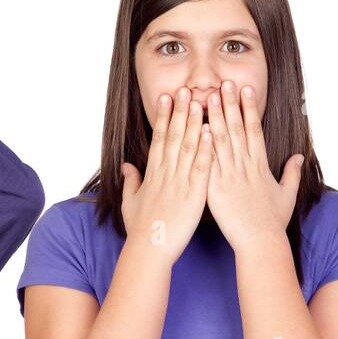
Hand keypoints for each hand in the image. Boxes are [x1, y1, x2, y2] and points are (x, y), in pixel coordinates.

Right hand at [119, 87, 213, 263]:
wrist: (149, 249)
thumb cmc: (140, 229)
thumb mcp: (130, 202)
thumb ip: (130, 181)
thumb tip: (126, 165)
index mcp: (153, 173)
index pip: (159, 138)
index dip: (163, 116)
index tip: (167, 98)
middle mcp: (166, 173)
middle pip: (174, 135)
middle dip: (180, 111)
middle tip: (185, 88)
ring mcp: (180, 182)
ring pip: (188, 147)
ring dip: (195, 123)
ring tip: (201, 101)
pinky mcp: (193, 194)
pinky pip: (201, 168)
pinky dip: (206, 149)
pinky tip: (211, 133)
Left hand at [204, 80, 303, 247]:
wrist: (260, 242)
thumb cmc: (273, 222)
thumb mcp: (287, 195)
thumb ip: (292, 174)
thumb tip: (299, 157)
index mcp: (260, 165)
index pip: (254, 129)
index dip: (249, 108)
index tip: (245, 89)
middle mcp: (245, 166)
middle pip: (237, 128)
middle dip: (230, 104)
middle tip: (224, 82)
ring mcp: (230, 176)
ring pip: (221, 140)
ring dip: (215, 116)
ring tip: (208, 96)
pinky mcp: (216, 188)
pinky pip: (209, 162)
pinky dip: (204, 144)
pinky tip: (198, 127)